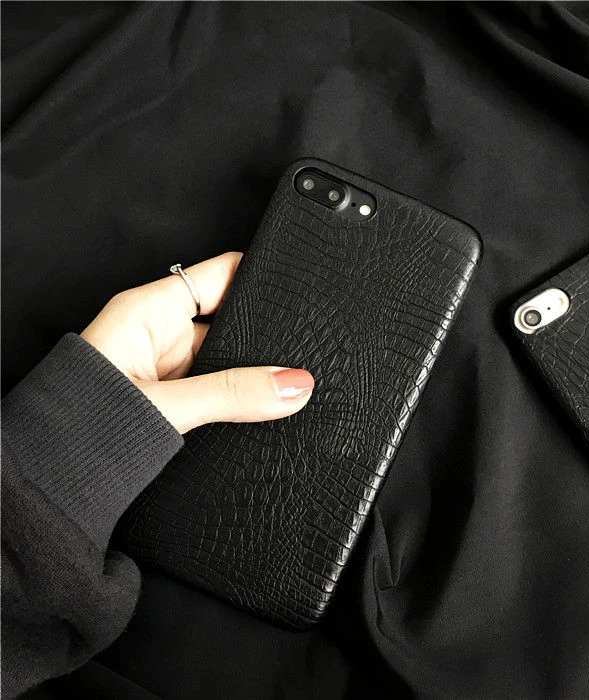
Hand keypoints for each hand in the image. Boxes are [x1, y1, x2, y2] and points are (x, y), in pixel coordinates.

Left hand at [81, 252, 313, 433]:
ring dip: (249, 374)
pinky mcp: (171, 396)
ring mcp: (167, 365)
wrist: (45, 481)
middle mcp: (160, 332)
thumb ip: (232, 394)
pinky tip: (257, 409)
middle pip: (231, 320)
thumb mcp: (166, 406)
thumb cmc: (76, 428)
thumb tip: (293, 384)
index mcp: (151, 310)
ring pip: (226, 359)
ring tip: (280, 388)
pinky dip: (237, 398)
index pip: (221, 273)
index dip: (261, 278)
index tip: (299, 290)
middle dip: (262, 338)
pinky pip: (216, 387)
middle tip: (300, 354)